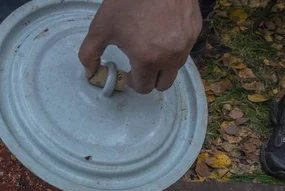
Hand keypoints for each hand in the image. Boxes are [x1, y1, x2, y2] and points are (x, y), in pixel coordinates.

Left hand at [78, 0, 201, 93]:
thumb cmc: (126, 1)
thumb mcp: (100, 28)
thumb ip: (89, 55)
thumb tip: (90, 73)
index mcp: (147, 59)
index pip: (143, 88)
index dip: (133, 82)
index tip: (129, 72)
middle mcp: (171, 56)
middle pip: (163, 84)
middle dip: (150, 79)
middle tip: (139, 65)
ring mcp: (186, 43)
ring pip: (176, 67)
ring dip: (163, 65)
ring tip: (150, 47)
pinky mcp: (195, 30)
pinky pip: (185, 49)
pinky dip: (174, 48)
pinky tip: (162, 32)